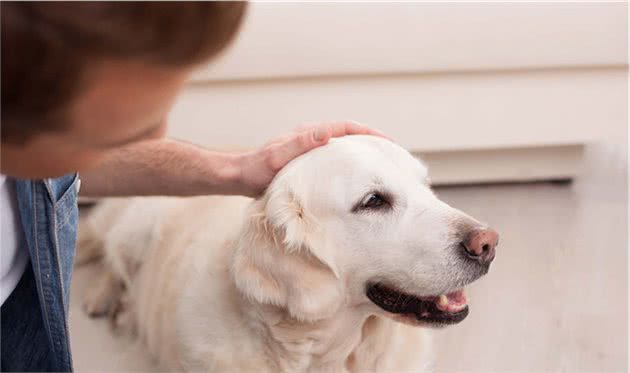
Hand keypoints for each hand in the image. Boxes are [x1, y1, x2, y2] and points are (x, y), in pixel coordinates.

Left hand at [235, 121, 386, 196]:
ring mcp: (308, 149)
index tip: (388, 142)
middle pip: (348, 135)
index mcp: (308, 133)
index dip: (369, 133)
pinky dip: (347, 165)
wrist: (237, 178)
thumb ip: (300, 144)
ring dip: (360, 153)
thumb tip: (326, 132)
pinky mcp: (305, 162)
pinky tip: (352, 180)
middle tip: (391, 154)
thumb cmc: (255, 170)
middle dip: (370, 141)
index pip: (346, 127)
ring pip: (341, 147)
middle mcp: (311, 138)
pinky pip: (332, 160)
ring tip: (379, 166)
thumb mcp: (278, 157)